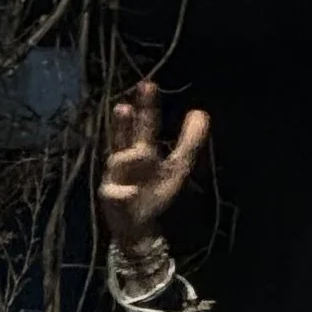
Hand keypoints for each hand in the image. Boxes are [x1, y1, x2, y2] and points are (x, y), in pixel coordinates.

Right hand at [99, 79, 208, 256]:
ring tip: (143, 154)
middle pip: (124, 136)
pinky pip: (116, 194)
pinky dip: (123, 192)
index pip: (144, 124)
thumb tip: (201, 112)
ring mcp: (115, 177)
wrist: (137, 226)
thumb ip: (189, 141)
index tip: (149, 84)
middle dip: (124, 122)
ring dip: (128, 157)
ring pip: (118, 162)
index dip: (146, 106)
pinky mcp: (110, 198)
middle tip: (125, 106)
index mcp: (141, 149)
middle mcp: (125, 159)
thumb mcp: (178, 167)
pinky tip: (130, 191)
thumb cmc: (155, 191)